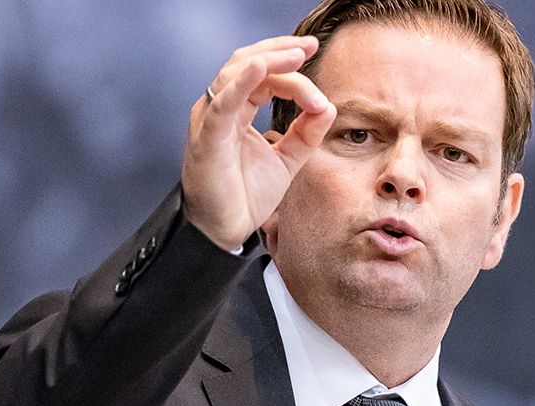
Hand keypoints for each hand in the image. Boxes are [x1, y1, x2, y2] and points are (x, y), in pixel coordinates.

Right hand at [181, 36, 336, 250]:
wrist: (224, 231)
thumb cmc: (245, 195)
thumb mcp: (287, 159)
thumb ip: (306, 133)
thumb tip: (328, 107)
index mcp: (236, 111)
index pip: (261, 74)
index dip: (286, 61)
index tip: (314, 53)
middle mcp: (219, 110)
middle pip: (245, 64)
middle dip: (278, 50)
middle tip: (308, 46)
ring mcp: (210, 122)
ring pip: (234, 75)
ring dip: (268, 62)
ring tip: (296, 56)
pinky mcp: (207, 140)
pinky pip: (222, 105)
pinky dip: (240, 83)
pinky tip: (260, 69)